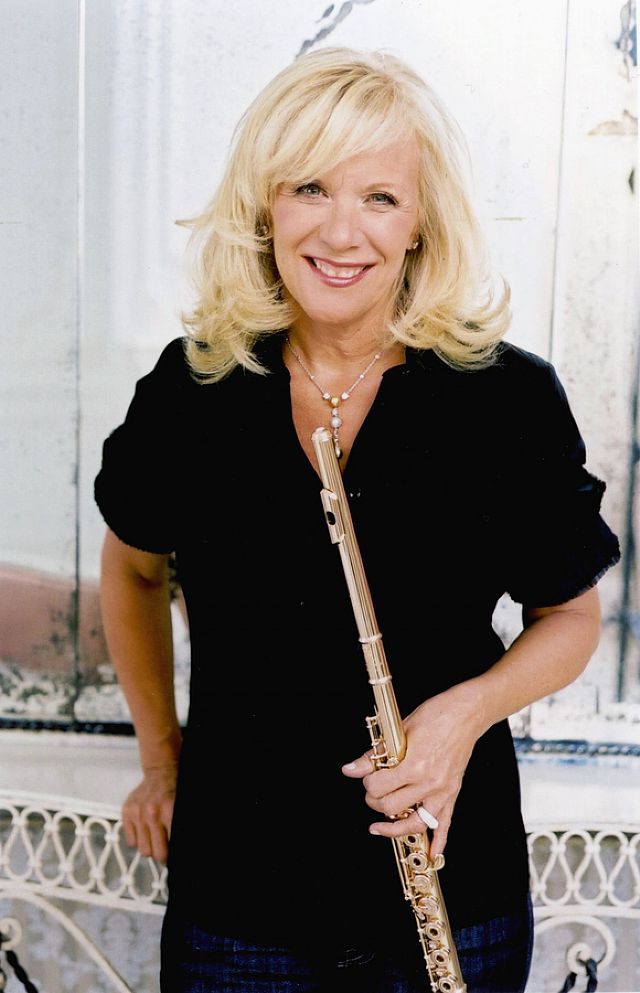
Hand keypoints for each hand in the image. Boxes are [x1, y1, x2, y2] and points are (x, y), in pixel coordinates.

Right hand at [121, 764, 178, 863]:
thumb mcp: (180, 809)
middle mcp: (152, 814)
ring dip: (150, 847)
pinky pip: (130, 841)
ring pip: (142, 849)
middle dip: (162, 855)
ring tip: (155, 838)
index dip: (170, 857)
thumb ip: (174, 829)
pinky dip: (138, 839)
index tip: (170, 857)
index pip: (168, 850)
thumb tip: (170, 851)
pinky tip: (145, 831)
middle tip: (165, 851)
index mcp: (169, 813)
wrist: (161, 772)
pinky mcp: (126, 812)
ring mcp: (137, 813)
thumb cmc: (174, 791)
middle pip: (155, 853)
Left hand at [342, 681, 485, 856]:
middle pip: (392, 807)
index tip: (367, 776)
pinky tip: (432, 855)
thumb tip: (352, 769)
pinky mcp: (453, 793)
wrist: (466, 712)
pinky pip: (445, 824)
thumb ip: (375, 754)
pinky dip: (439, 842)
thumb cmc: (435, 715)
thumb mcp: (399, 731)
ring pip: (415, 824)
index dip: (367, 783)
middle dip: (375, 801)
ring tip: (380, 827)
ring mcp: (443, 790)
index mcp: (414, 765)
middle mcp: (429, 783)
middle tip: (372, 793)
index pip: (379, 787)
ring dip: (395, 828)